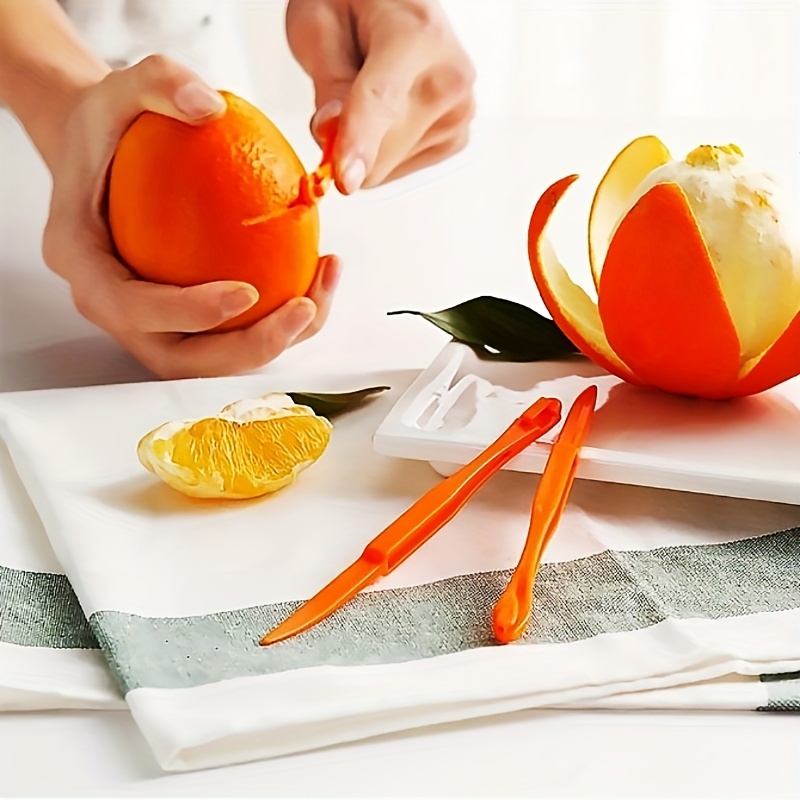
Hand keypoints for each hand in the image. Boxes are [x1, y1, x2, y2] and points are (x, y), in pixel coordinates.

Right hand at [41, 55, 340, 378]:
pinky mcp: (183, 320)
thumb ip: (158, 84)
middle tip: (302, 310)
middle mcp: (113, 305)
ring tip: (319, 294)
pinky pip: (231, 334)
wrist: (102, 154)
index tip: (245, 291)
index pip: (130, 307)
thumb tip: (211, 107)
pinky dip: (276, 318)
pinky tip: (315, 276)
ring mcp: (149, 320)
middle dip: (244, 349)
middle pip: (177, 358)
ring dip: (273, 341)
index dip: (186, 313)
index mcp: (84, 262)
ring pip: (211, 360)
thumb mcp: (121, 88)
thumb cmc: (108, 129)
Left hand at [286, 0, 475, 192]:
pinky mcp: (457, 137)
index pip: (382, 101)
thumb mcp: (320, 23)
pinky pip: (398, 169)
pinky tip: (389, 110)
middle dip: (348, 138)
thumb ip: (328, 81)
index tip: (346, 180)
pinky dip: (382, 149)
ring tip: (375, 91)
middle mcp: (451, 76)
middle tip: (344, 90)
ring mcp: (460, 111)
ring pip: (386, 166)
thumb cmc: (357, 3)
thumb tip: (332, 132)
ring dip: (366, 141)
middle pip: (382, 150)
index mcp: (418, 35)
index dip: (359, 143)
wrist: (396, 2)